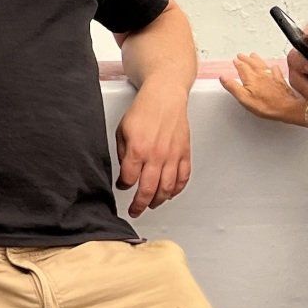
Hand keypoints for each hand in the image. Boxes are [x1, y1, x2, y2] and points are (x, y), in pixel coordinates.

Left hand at [115, 86, 191, 217]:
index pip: (128, 179)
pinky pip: (183, 178)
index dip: (123, 186)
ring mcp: (172, 156)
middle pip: (148, 190)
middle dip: (139, 205)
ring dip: (158, 200)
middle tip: (135, 211)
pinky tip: (170, 193)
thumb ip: (123, 153)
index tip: (122, 187)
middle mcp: (156, 155)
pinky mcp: (185, 154)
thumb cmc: (143, 110)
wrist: (165, 97)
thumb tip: (124, 172)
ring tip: (151, 204)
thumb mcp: (122, 130)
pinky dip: (177, 190)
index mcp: (137, 149)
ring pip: (167, 188)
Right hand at [219, 53, 307, 125]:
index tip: (235, 60)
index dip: (238, 63)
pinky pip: (275, 70)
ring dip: (257, 59)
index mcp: (251, 79)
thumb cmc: (266, 105)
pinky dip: (272, 67)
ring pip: (262, 64)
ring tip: (253, 55)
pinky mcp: (280, 81)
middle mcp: (261, 75)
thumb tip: (223, 78)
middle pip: (252, 63)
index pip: (242, 67)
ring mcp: (272, 77)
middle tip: (241, 55)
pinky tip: (273, 66)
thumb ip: (233, 87)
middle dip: (246, 59)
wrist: (287, 107)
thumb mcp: (244, 98)